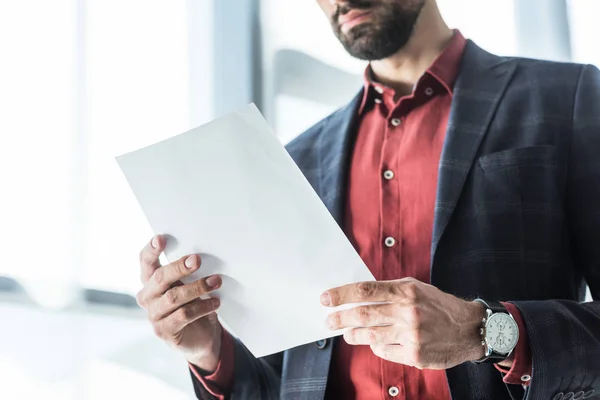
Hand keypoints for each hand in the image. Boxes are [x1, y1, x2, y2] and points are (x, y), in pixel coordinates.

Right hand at [136, 235, 222, 371]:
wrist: (201, 337)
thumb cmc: (194, 303)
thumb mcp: (190, 285)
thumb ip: (188, 273)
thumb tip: (199, 257)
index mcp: (151, 280)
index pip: (146, 262)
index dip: (151, 250)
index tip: (160, 238)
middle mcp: (147, 296)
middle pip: (160, 277)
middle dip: (179, 267)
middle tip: (197, 260)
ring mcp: (154, 315)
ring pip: (173, 297)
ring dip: (197, 287)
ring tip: (216, 281)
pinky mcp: (164, 330)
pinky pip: (183, 315)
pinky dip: (202, 307)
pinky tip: (215, 302)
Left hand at [321, 277, 484, 369]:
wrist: (469, 329)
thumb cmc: (437, 305)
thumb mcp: (416, 288)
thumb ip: (389, 290)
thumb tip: (358, 295)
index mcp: (406, 291)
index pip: (366, 290)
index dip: (342, 294)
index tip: (326, 299)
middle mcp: (408, 312)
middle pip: (363, 315)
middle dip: (340, 318)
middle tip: (328, 321)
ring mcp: (411, 335)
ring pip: (370, 336)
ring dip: (354, 335)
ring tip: (347, 333)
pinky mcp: (415, 355)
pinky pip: (384, 351)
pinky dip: (376, 347)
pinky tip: (376, 343)